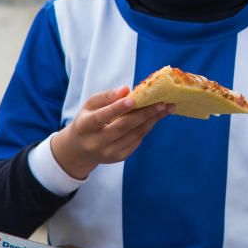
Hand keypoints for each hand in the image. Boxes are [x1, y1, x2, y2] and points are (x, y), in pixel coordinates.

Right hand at [51, 86, 171, 178]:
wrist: (80, 149)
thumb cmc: (88, 120)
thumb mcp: (90, 106)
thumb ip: (106, 97)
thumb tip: (126, 89)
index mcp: (85, 126)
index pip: (101, 117)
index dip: (117, 108)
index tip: (133, 99)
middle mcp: (96, 142)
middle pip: (123, 127)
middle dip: (144, 114)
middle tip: (162, 103)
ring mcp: (108, 152)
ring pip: (134, 134)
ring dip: (152, 120)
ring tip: (167, 108)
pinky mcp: (119, 157)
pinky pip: (137, 140)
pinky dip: (147, 127)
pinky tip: (156, 117)